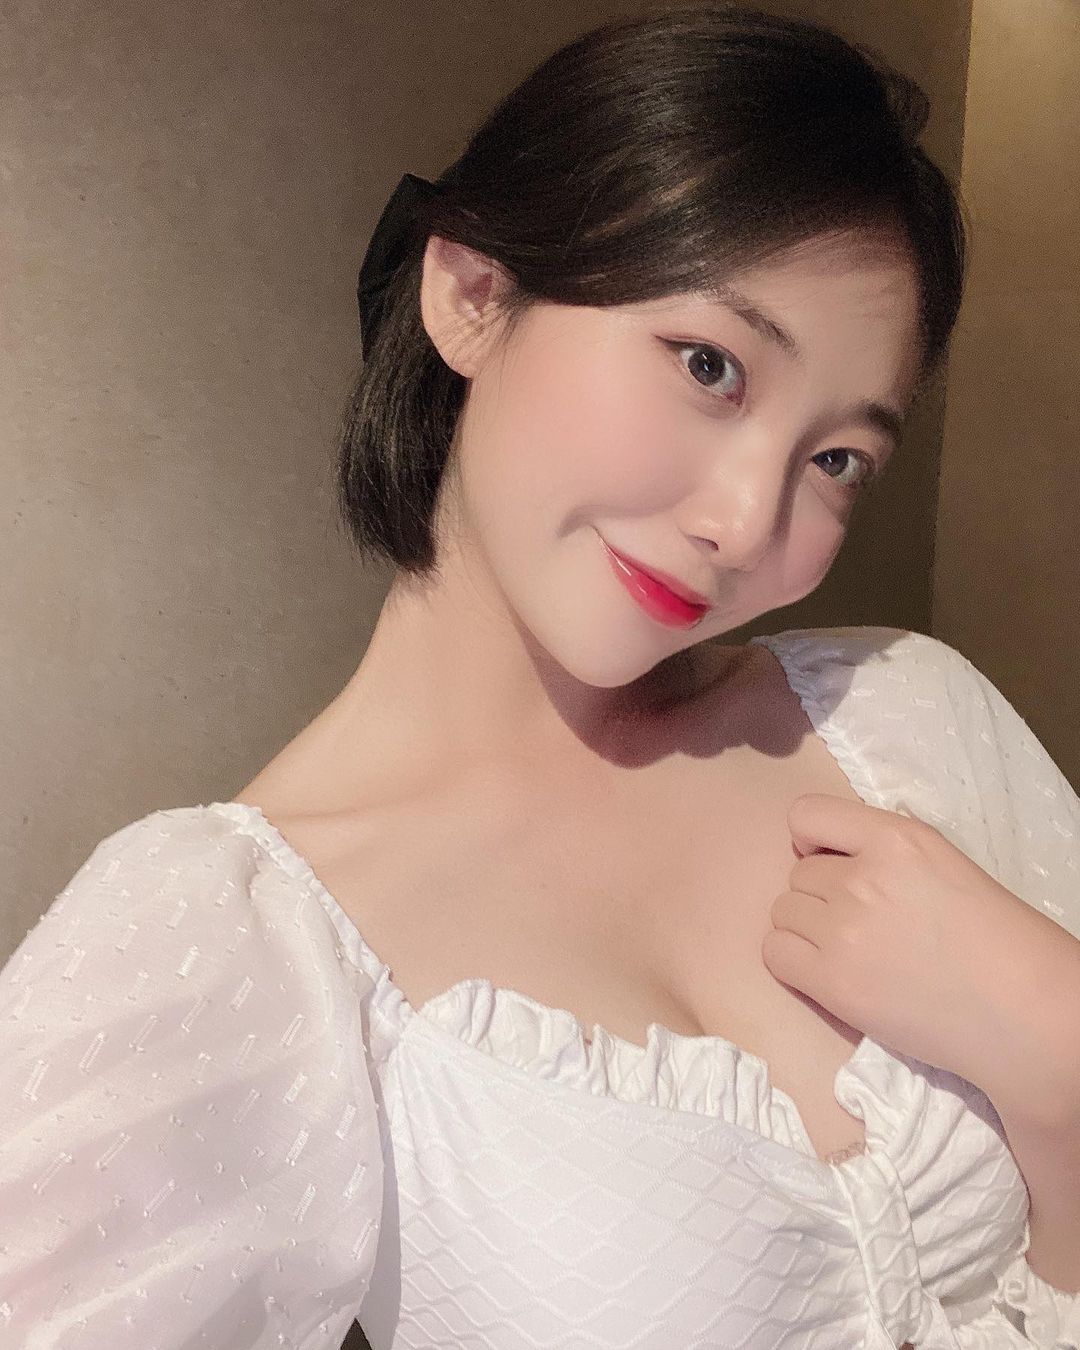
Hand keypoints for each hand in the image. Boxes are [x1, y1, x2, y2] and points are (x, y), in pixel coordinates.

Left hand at [762, 793, 1079, 1105]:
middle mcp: (863, 877)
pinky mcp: (833, 981)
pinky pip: (775, 952)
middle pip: (798, 873)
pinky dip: (793, 961)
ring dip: (807, 928)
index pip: (806, 814)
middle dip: (821, 895)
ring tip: (852, 950)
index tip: (831, 861)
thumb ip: (880, 849)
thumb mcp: (940, 861)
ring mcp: (843, 929)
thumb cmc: (992, 937)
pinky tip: (828, 972)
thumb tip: (822, 851)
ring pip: (783, 911)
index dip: (812, 841)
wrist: (1020, 1007)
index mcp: (896, 838)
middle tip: (864, 923)